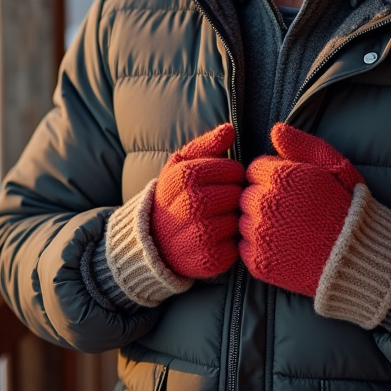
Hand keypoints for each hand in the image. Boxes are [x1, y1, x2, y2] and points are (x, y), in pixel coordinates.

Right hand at [152, 124, 244, 278]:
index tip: (225, 180)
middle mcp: (187, 205)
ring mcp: (196, 235)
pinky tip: (219, 238)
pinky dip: (233, 243)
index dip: (233, 174)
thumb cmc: (175, 196)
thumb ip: (206, 145)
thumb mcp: (182, 165)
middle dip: (235, 197)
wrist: (152, 241)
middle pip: (236, 194)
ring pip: (237, 220)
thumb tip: (229, 129)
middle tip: (226, 200)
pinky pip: (236, 247)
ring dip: (234, 219)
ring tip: (221, 218)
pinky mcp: (206, 261)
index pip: (231, 169)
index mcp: (181, 177)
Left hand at [239, 124, 363, 296]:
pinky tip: (283, 249)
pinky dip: (259, 248)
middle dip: (263, 201)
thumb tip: (275, 130)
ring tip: (289, 232)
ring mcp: (260, 234)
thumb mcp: (333, 167)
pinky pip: (244, 248)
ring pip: (243, 222)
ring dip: (259, 225)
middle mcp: (266, 203)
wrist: (358, 258)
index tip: (291, 192)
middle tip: (291, 214)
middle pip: (245, 195)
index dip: (272, 180)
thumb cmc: (347, 208)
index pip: (254, 170)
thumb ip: (302, 145)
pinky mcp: (259, 261)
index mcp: (281, 176)